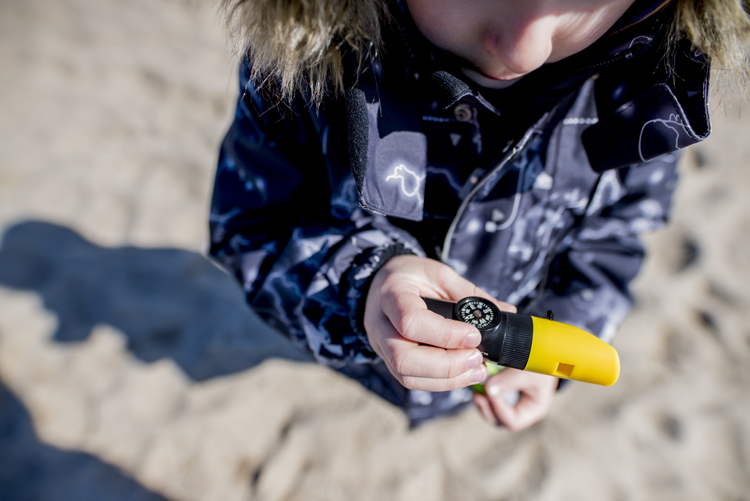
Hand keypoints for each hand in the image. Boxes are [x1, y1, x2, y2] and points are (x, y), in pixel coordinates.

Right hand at [363, 254, 515, 391]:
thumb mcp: (439, 274)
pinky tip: (464, 374)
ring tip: (478, 370)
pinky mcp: (390, 361)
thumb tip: (506, 311)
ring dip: (447, 379)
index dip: (445, 334)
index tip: (474, 335)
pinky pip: (412, 380)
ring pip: (407, 375)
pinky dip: (441, 382)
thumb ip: (469, 293)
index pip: (411, 322)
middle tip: (478, 358)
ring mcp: (381, 346)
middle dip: (447, 365)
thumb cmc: (412, 277)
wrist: (382, 285)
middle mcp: (380, 325)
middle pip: (404, 358)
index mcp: (391, 295)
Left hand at [473, 368, 557, 430]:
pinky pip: (493, 400)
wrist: (544, 351)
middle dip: (488, 410)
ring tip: (476, 390)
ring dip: (484, 403)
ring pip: (494, 412)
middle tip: (478, 397)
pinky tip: (478, 386)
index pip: (513, 421)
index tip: (489, 395)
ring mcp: (514, 403)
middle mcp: (523, 410)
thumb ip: (509, 381)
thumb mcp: (527, 371)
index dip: (499, 410)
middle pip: (501, 420)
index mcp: (534, 410)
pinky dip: (485, 395)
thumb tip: (488, 390)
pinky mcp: (505, 394)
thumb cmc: (540, 362)